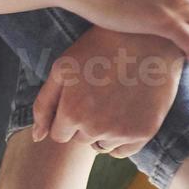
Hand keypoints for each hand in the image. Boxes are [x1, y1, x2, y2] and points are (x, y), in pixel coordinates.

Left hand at [32, 27, 185, 156]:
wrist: (150, 37)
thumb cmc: (100, 48)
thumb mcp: (62, 68)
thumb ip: (44, 104)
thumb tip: (37, 137)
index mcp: (72, 112)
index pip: (59, 134)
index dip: (67, 117)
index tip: (81, 98)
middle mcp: (96, 127)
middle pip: (80, 139)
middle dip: (84, 123)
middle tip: (100, 95)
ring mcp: (122, 131)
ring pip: (100, 146)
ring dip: (102, 133)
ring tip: (114, 102)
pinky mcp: (145, 132)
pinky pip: (122, 152)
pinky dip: (121, 140)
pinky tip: (127, 114)